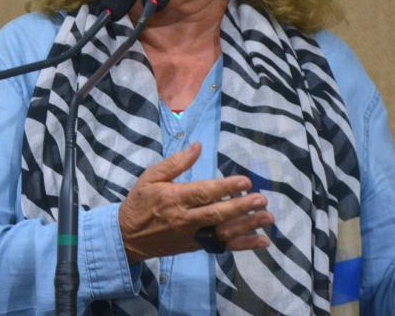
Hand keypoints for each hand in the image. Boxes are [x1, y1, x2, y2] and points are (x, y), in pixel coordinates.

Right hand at [118, 142, 273, 262]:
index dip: (226, 187)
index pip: (204, 192)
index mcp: (174, 198)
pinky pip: (222, 247)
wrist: (127, 237)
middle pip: (217, 214)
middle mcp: (184, 219)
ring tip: (267, 218)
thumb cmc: (140, 202)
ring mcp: (192, 236)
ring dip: (248, 226)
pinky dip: (243, 245)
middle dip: (242, 207)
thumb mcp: (151, 177)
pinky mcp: (196, 247)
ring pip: (223, 233)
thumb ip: (176, 163)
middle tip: (262, 199)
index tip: (245, 181)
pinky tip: (262, 241)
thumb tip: (198, 147)